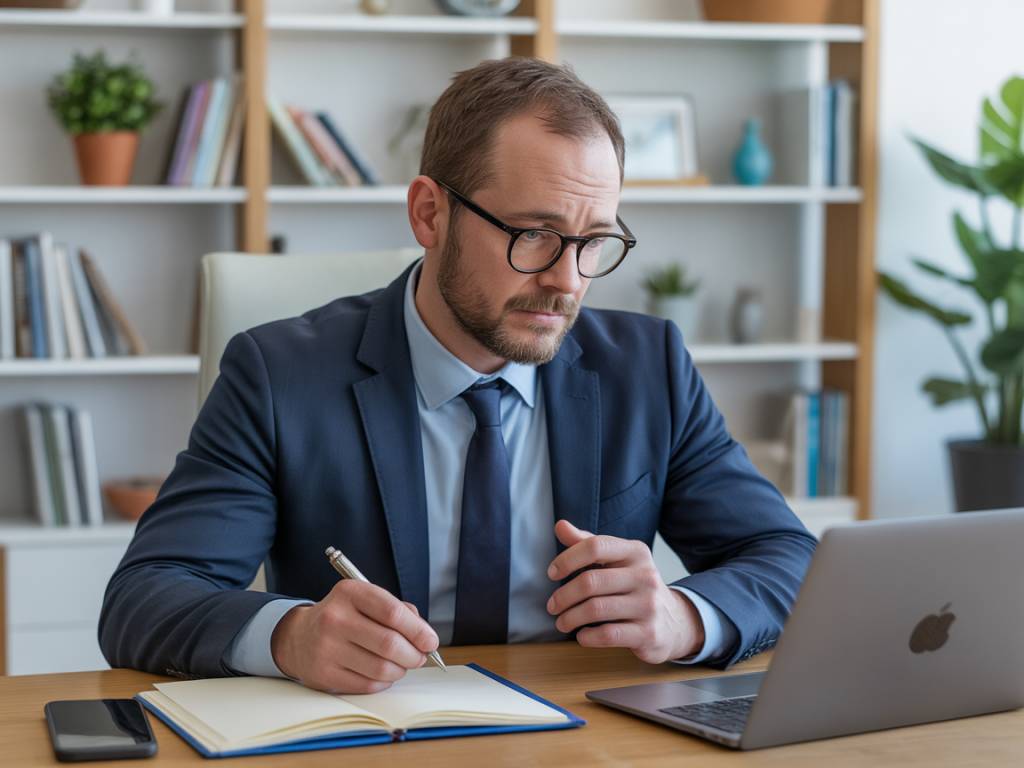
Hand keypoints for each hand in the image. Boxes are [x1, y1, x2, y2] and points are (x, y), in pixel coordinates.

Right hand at [270, 580, 438, 692]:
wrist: (299, 637)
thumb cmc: (343, 617)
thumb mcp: (366, 601)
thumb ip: (398, 611)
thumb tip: (424, 635)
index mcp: (349, 593)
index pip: (393, 613)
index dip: (418, 630)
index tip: (431, 641)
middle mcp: (335, 618)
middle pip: (389, 643)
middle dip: (414, 654)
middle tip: (420, 657)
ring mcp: (327, 648)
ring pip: (381, 668)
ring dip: (400, 670)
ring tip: (401, 665)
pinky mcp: (323, 675)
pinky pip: (368, 684)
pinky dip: (384, 682)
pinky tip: (383, 673)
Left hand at [546, 520, 704, 663]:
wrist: (674, 622)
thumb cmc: (635, 587)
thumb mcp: (616, 561)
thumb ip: (587, 543)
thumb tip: (560, 526)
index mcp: (636, 552)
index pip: (595, 546)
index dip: (567, 559)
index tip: (552, 573)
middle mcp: (645, 576)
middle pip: (590, 581)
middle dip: (564, 596)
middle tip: (552, 606)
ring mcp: (648, 605)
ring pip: (595, 609)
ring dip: (570, 618)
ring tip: (561, 622)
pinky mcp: (648, 633)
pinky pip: (607, 634)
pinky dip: (587, 636)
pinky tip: (581, 635)